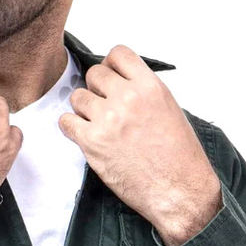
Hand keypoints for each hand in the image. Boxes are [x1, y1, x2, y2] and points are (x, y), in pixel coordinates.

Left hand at [58, 45, 221, 245]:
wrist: (178, 190)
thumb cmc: (179, 157)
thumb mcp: (169, 109)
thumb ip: (143, 92)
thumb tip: (121, 86)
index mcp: (149, 87)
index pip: (118, 55)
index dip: (111, 66)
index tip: (111, 77)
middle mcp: (127, 99)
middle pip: (94, 75)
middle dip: (97, 89)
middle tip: (104, 106)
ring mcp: (107, 120)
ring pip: (78, 97)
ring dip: (83, 109)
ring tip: (96, 124)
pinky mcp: (92, 142)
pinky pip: (66, 122)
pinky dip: (71, 127)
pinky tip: (84, 134)